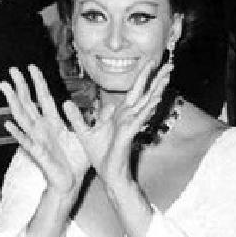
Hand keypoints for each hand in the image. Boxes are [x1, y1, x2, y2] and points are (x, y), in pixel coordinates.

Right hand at [0, 65, 88, 197]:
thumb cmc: (76, 160)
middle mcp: (43, 129)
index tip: (32, 67)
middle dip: (20, 86)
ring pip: (23, 118)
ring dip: (13, 102)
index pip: (44, 99)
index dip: (38, 83)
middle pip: (28, 103)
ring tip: (5, 87)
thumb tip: (109, 106)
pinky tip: (8, 124)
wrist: (71, 182)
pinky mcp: (39, 154)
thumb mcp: (90, 136)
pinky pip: (26, 143)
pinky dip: (17, 133)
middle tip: (12, 69)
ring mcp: (38, 140)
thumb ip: (99, 120)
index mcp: (54, 123)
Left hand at [64, 61, 171, 184]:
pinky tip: (156, 99)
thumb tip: (66, 103)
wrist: (108, 174)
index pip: (135, 91)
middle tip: (169, 64)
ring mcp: (131, 124)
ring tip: (167, 77)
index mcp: (121, 114)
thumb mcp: (84, 133)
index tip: (151, 62)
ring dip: (157, 89)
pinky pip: (140, 119)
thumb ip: (77, 118)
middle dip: (156, 77)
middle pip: (145, 92)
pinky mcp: (129, 134)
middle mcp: (129, 116)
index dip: (143, 76)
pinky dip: (148, 108)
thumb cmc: (101, 155)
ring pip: (147, 103)